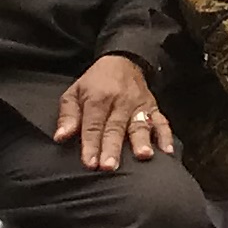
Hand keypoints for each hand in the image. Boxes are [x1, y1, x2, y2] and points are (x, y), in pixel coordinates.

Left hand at [56, 55, 171, 170]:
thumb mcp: (74, 92)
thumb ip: (68, 115)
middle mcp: (121, 101)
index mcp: (99, 97)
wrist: (123, 61)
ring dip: (142, 141)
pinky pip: (162, 121)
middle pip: (116, 127)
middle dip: (113, 147)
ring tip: (144, 155)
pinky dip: (165, 136)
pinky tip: (166, 150)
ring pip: (141, 125)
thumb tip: (61, 137)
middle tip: (109, 166)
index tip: (90, 163)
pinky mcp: (153, 107)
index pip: (94, 125)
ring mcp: (139, 104)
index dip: (91, 144)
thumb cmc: (95, 82)